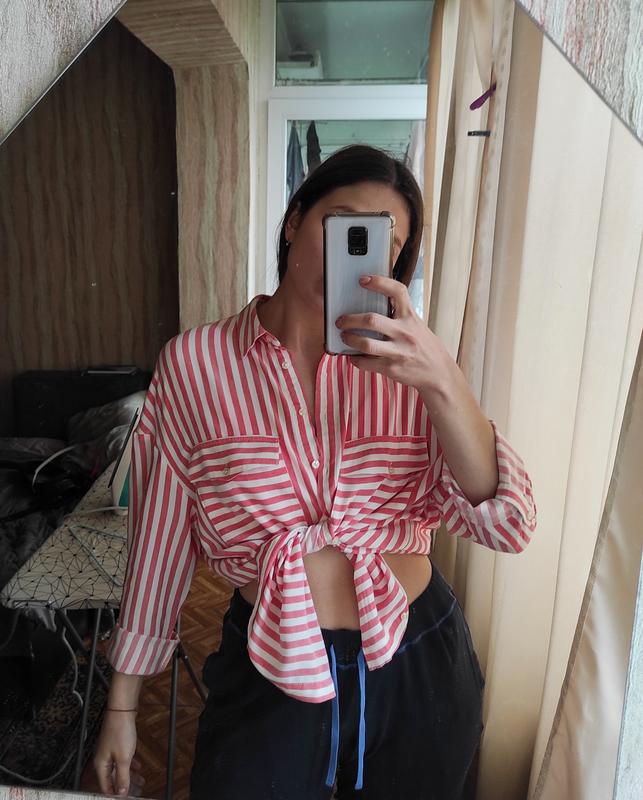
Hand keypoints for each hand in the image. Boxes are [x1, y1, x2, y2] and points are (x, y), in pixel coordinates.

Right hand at [93, 710, 143, 795]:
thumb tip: (121, 793)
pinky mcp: (116, 744)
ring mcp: (109, 751)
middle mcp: (103, 759)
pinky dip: (129, 765)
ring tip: (140, 781)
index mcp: (101, 765)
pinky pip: (122, 759)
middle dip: (124, 786)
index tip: (126, 798)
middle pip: (112, 779)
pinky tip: (137, 766)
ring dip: (129, 776)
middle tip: (135, 791)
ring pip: (118, 769)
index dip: (115, 795)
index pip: (105, 787)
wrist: (122, 710)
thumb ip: (123, 777)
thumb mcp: (124, 758)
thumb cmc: (120, 731)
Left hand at [335, 275, 454, 393]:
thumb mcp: (417, 326)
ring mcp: (398, 352)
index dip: (379, 282)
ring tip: (344, 337)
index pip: (397, 291)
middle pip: (371, 320)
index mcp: (411, 318)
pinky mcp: (391, 368)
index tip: (363, 280)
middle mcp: (405, 333)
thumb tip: (372, 310)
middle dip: (350, 320)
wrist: (439, 374)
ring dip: (349, 339)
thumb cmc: (425, 347)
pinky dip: (355, 359)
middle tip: (341, 321)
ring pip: (365, 343)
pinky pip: (365, 363)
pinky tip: (353, 356)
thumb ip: (400, 317)